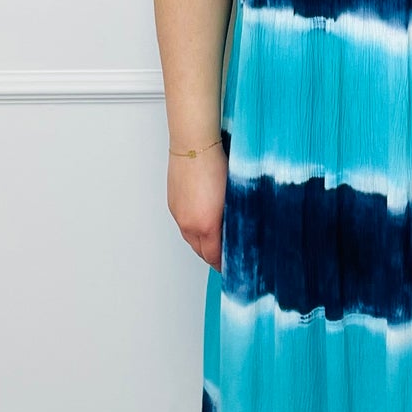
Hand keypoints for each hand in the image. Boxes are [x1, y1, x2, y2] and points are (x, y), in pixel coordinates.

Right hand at [168, 143, 227, 269]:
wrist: (194, 146)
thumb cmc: (216, 165)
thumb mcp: (234, 197)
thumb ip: (234, 220)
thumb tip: (238, 232)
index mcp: (206, 226)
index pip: (214, 257)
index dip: (224, 264)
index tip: (233, 266)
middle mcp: (189, 224)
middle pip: (201, 252)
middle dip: (214, 257)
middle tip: (226, 257)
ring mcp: (179, 215)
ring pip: (191, 239)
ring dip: (203, 244)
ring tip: (216, 241)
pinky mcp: (173, 204)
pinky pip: (184, 225)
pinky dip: (193, 230)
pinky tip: (203, 223)